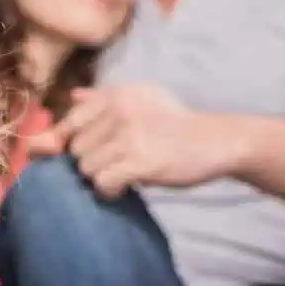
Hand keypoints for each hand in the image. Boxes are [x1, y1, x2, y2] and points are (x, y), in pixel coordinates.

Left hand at [28, 85, 249, 196]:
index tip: (92, 153)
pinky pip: (102, 182)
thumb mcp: (142, 98)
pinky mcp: (140, 161)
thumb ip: (103, 98)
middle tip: (114, 165)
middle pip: (75, 149)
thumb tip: (72, 96)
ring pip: (86, 168)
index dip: (72, 143)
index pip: (69, 122)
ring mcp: (130, 136)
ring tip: (122, 175)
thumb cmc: (174, 122)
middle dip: (90, 162)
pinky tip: (125, 187)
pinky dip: (109, 191)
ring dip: (101, 178)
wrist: (215, 141)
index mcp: (117, 94)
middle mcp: (120, 110)